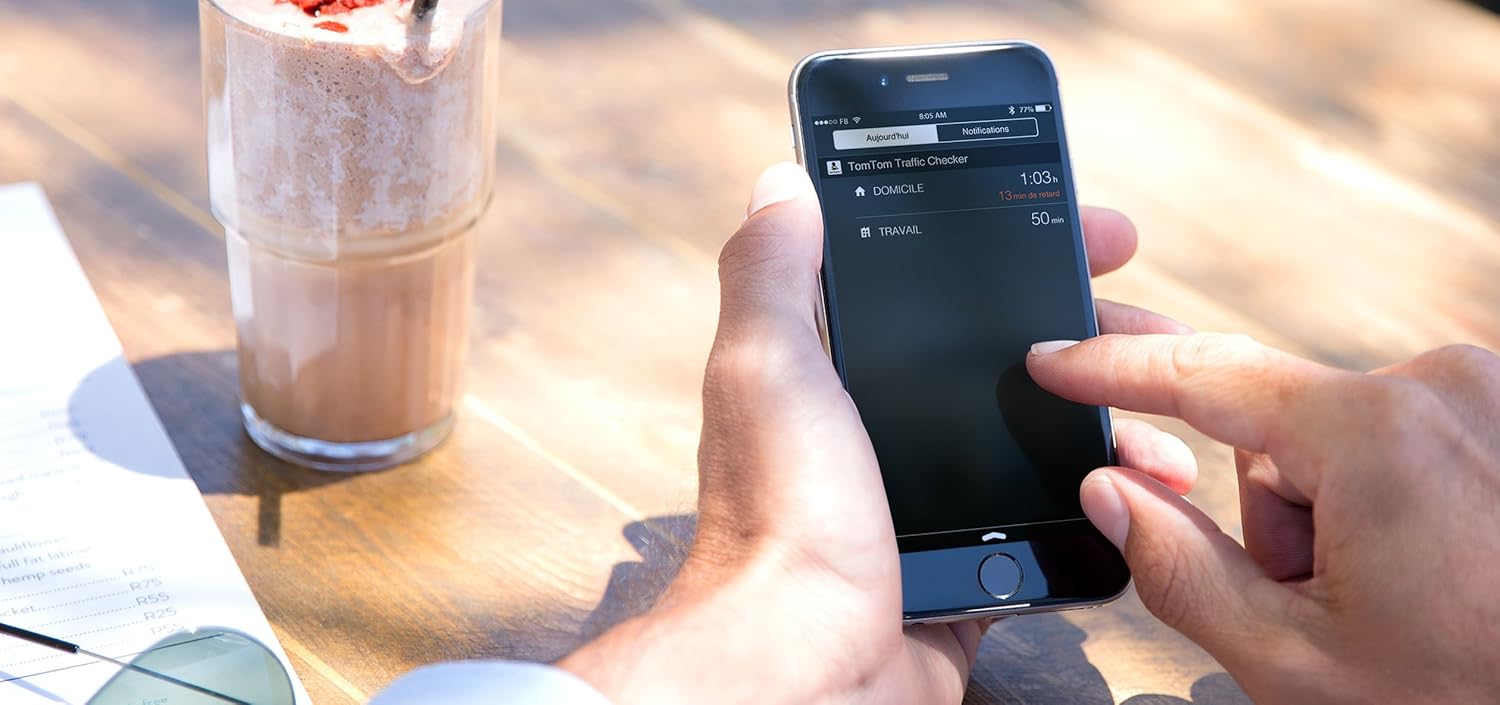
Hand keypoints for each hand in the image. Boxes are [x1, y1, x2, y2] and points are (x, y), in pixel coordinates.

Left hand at [560, 163, 1195, 703]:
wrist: (807, 668)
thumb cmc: (779, 521)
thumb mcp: (767, 369)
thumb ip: (773, 274)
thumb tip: (784, 186)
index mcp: (837, 375)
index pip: (942, 287)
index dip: (1023, 251)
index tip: (1097, 237)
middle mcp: (881, 431)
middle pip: (1013, 361)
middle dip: (1099, 342)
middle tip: (1166, 333)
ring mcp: (929, 500)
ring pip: (1044, 440)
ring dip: (1115, 423)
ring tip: (1169, 428)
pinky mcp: (966, 565)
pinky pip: (1050, 521)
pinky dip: (1102, 504)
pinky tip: (1144, 489)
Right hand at [1027, 334, 1499, 702]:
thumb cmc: (1468, 699)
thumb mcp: (1295, 660)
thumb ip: (1177, 567)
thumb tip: (1111, 489)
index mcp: (1376, 434)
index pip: (1206, 375)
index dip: (1113, 368)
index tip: (1053, 357)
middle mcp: (1443, 386)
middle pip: (1282, 430)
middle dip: (1278, 513)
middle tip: (1328, 600)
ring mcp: (1490, 395)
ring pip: (1345, 440)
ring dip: (1340, 514)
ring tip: (1399, 596)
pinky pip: (1406, 438)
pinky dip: (1392, 500)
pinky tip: (1434, 567)